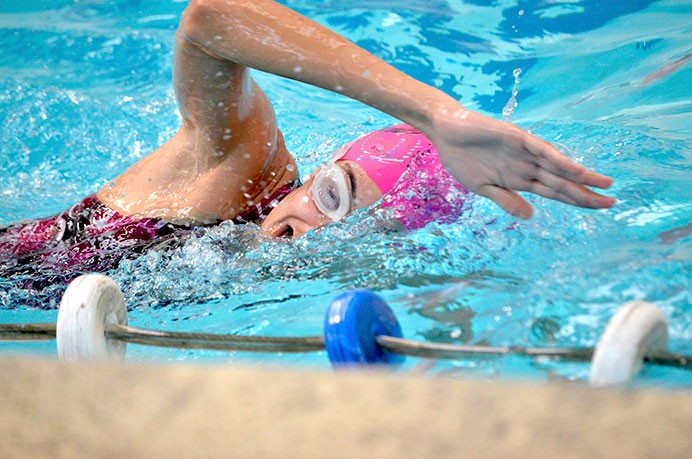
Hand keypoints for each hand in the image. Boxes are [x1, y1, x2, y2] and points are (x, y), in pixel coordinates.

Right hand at [425, 107, 614, 218]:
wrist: (445, 133)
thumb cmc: (461, 159)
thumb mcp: (482, 188)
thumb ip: (506, 200)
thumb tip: (531, 216)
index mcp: (520, 180)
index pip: (556, 193)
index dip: (577, 200)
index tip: (599, 208)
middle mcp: (528, 167)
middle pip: (562, 183)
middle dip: (586, 193)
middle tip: (612, 202)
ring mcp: (524, 152)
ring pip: (558, 167)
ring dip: (580, 176)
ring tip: (604, 184)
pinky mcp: (517, 139)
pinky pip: (542, 151)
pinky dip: (558, 160)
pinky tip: (575, 169)